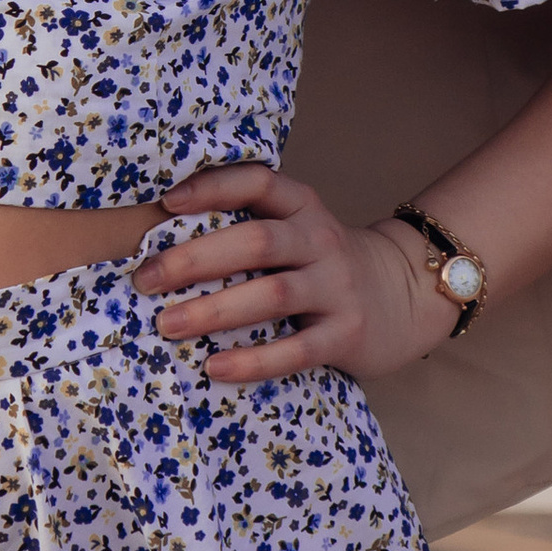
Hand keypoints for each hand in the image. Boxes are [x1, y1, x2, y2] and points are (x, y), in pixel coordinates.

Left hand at [134, 166, 459, 386]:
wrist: (405, 294)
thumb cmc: (323, 263)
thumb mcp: (297, 230)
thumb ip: (248, 226)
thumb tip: (158, 240)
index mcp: (302, 207)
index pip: (257, 183)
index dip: (212, 188)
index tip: (166, 203)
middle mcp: (320, 241)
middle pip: (255, 242)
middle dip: (194, 259)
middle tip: (146, 278)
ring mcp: (337, 287)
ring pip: (271, 294)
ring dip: (213, 310)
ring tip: (167, 324)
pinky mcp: (347, 333)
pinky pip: (296, 349)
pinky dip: (253, 361)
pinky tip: (214, 367)